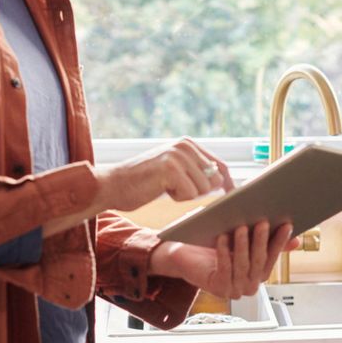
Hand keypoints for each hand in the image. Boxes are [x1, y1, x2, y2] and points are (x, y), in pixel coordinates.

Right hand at [95, 137, 233, 211]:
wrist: (112, 185)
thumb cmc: (144, 183)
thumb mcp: (174, 171)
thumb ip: (196, 171)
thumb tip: (226, 181)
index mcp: (189, 144)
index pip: (220, 166)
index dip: (226, 184)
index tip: (229, 195)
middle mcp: (186, 146)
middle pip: (214, 180)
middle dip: (198, 191)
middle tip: (174, 188)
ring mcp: (178, 155)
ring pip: (203, 189)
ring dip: (186, 195)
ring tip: (165, 187)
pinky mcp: (171, 168)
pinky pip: (190, 194)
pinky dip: (177, 198)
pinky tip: (160, 189)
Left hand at [149, 221, 299, 297]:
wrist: (183, 256)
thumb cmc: (213, 244)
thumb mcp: (242, 239)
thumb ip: (266, 240)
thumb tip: (295, 239)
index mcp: (258, 274)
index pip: (273, 256)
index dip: (280, 241)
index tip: (286, 224)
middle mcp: (250, 285)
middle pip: (259, 261)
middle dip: (261, 241)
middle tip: (263, 222)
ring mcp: (235, 289)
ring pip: (243, 264)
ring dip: (243, 245)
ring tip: (242, 226)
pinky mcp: (218, 288)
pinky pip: (224, 269)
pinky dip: (224, 252)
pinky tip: (222, 237)